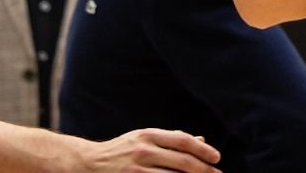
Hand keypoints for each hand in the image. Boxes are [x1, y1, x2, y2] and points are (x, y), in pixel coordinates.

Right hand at [81, 128, 220, 171]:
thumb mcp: (144, 138)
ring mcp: (136, 170)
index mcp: (149, 135)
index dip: (203, 150)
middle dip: (203, 170)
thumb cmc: (122, 150)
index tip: (217, 158)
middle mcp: (144, 151)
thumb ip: (171, 139)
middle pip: (182, 162)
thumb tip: (201, 142)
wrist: (88, 163)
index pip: (183, 141)